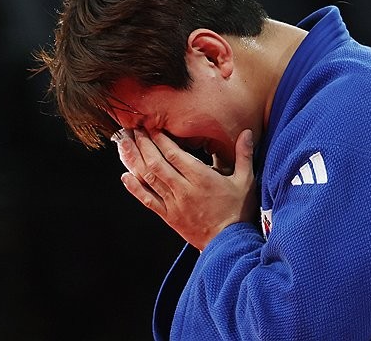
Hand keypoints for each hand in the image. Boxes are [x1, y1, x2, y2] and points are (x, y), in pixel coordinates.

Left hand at [116, 128, 257, 249]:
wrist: (229, 244)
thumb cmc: (239, 211)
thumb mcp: (246, 181)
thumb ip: (244, 155)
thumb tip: (247, 132)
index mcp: (202, 178)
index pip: (174, 155)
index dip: (160, 139)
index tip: (152, 126)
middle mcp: (184, 190)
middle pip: (156, 164)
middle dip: (143, 144)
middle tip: (134, 129)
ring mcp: (174, 204)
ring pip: (149, 179)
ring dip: (134, 160)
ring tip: (124, 145)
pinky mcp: (169, 216)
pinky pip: (148, 201)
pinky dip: (134, 188)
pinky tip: (125, 176)